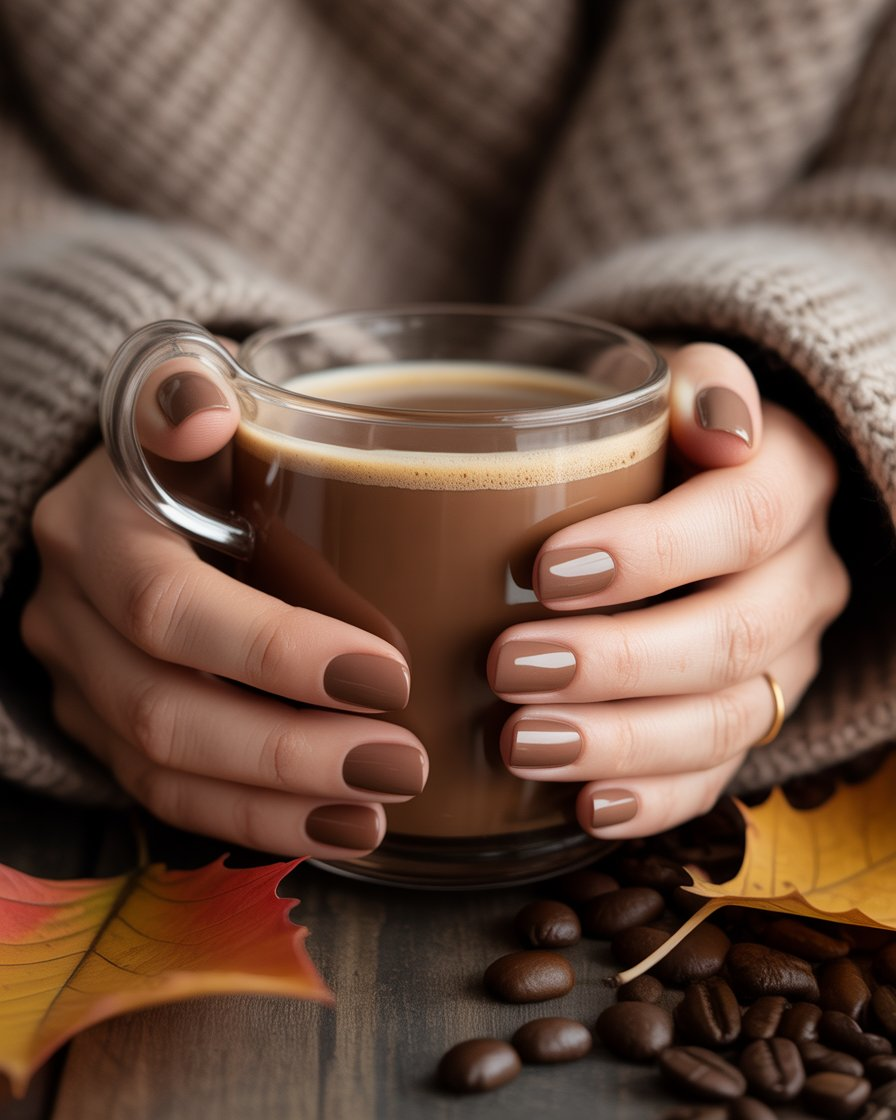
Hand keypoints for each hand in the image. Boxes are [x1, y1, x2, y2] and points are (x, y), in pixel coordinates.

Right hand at [22, 351, 426, 857]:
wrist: (127, 501)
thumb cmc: (191, 455)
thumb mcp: (189, 406)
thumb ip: (187, 395)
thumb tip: (200, 406)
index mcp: (97, 530)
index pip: (170, 609)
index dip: (276, 653)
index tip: (390, 674)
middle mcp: (71, 615)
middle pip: (164, 710)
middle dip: (291, 751)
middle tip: (402, 761)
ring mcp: (79, 681)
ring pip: (164, 772)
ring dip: (280, 803)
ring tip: (383, 807)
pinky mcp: (102, 728)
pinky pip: (169, 797)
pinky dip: (257, 820)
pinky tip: (339, 826)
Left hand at [488, 343, 848, 838]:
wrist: (691, 488)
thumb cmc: (654, 435)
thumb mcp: (668, 386)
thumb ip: (698, 381)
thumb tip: (718, 418)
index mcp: (792, 481)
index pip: (744, 520)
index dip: (653, 554)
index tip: (546, 571)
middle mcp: (803, 577)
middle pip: (731, 635)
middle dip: (616, 662)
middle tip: (508, 665)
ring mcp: (786, 659)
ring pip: (725, 720)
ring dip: (619, 741)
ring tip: (521, 741)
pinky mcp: (754, 716)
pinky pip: (718, 776)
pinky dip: (652, 800)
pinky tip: (585, 805)